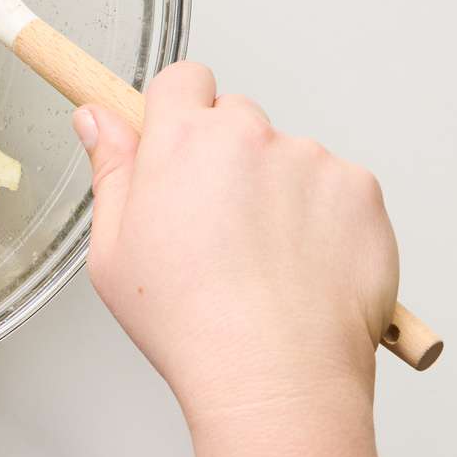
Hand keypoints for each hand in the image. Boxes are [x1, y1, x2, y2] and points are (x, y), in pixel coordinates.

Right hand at [75, 62, 397, 456]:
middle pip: (236, 117)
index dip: (179, 111)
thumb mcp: (113, 249)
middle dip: (227, 155)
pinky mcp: (360, 191)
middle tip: (218, 222)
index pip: (183, 80)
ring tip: (265, 260)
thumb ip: (109, 170)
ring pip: (289, 156)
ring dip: (277, 188)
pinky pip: (337, 187)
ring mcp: (311, 160)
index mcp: (181, 140)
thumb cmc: (188, 322)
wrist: (274, 376)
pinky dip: (324, 216)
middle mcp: (249, 135)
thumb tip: (96, 119)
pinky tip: (303, 265)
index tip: (178, 147)